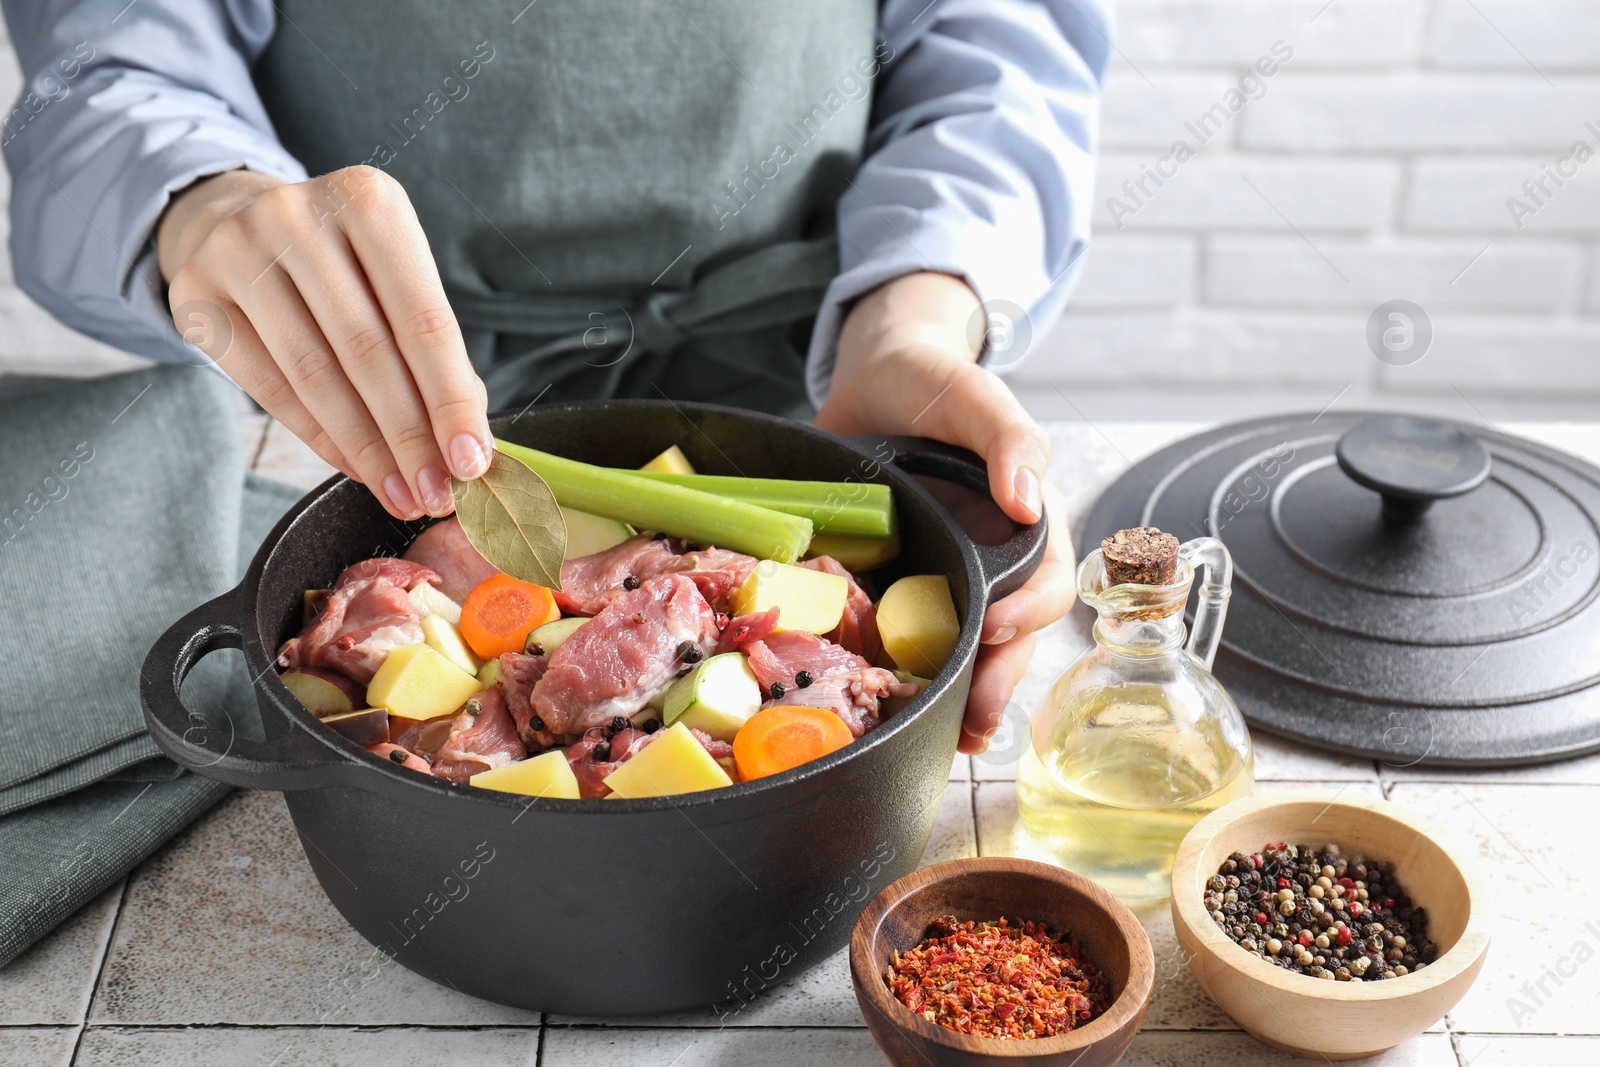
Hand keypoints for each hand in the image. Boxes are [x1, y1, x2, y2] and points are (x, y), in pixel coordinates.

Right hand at [157, 166, 490, 519]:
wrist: (239, 220)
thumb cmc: (346, 264)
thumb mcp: (398, 280)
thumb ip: (436, 353)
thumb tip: (469, 447)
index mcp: (369, 201)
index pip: (422, 318)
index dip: (450, 399)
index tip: (472, 462)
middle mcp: (298, 216)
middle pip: (367, 351)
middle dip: (410, 436)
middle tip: (438, 495)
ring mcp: (237, 250)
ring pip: (314, 375)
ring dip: (367, 449)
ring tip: (402, 494)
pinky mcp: (195, 292)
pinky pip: (268, 387)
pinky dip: (320, 437)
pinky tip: (356, 467)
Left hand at [814, 272, 1074, 754]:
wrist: (872, 375)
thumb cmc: (935, 380)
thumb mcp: (974, 396)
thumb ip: (1008, 438)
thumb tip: (1028, 501)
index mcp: (1024, 522)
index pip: (1047, 581)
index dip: (1028, 611)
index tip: (996, 629)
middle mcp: (992, 559)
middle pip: (1012, 636)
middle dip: (996, 684)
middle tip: (972, 727)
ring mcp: (946, 576)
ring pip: (967, 649)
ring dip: (962, 699)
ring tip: (945, 740)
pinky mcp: (899, 585)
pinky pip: (911, 636)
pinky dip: (910, 674)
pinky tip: (902, 711)